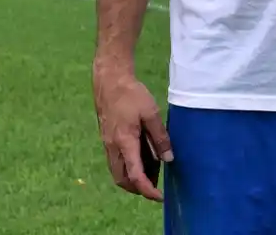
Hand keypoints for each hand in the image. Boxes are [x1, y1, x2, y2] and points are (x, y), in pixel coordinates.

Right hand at [93, 65, 172, 200]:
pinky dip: (127, 167)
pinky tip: (141, 156)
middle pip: (122, 180)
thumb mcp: (151, 113)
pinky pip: (115, 161)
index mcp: (125, 143)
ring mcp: (107, 143)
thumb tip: (169, 159)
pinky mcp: (107, 138)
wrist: (109, 79)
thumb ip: (160, 138)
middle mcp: (113, 147)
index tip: (159, 197)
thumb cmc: (131, 94)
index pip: (135, 176)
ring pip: (117, 172)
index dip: (148, 190)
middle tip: (155, 186)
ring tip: (152, 171)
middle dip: (138, 188)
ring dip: (132, 178)